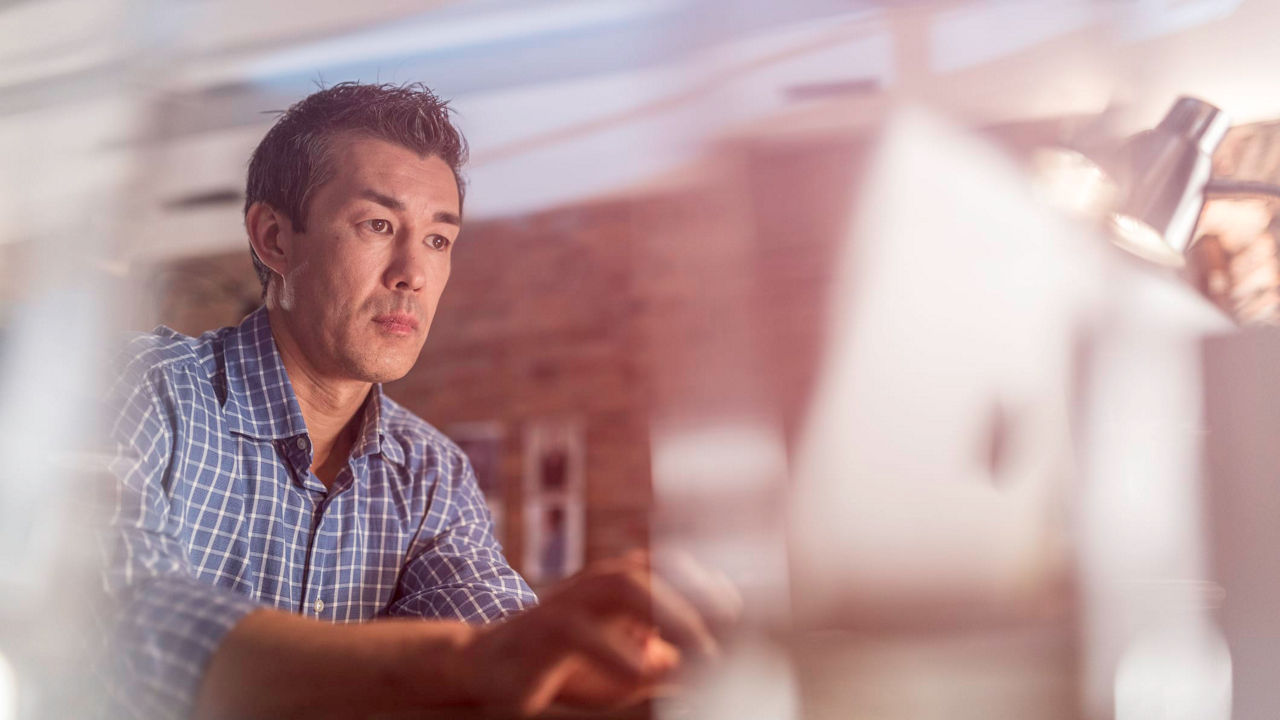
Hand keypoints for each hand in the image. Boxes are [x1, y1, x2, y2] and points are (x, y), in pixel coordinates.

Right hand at [456, 551, 739, 715]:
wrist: (488, 670)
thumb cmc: (566, 668)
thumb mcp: (623, 670)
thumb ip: (662, 663)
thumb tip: (705, 668)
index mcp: (620, 585)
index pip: (672, 567)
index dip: (710, 583)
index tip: (742, 610)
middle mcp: (597, 583)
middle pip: (654, 567)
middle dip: (695, 592)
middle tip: (732, 625)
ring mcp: (569, 601)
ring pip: (621, 584)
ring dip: (667, 611)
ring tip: (700, 646)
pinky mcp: (544, 630)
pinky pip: (582, 633)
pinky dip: (617, 652)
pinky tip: (643, 672)